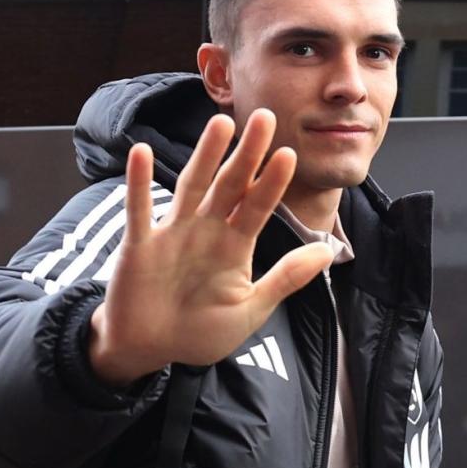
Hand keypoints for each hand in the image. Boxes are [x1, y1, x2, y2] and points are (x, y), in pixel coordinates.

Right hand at [88, 109, 333, 385]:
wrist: (149, 351)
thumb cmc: (199, 330)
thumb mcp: (250, 309)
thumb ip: (285, 278)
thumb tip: (328, 252)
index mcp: (234, 245)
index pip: (258, 206)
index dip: (272, 182)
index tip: (289, 154)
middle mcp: (206, 230)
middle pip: (230, 184)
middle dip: (247, 153)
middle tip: (265, 117)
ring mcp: (172, 233)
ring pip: (192, 187)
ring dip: (205, 156)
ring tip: (221, 123)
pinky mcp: (140, 245)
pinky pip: (139, 211)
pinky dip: (138, 183)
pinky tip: (139, 152)